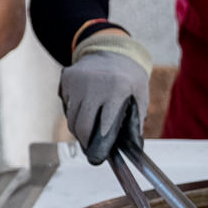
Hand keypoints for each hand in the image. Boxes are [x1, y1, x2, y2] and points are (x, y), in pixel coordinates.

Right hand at [60, 34, 151, 164]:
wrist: (113, 50)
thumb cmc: (130, 78)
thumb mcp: (140, 97)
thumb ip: (136, 122)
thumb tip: (134, 149)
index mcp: (116, 89)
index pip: (103, 126)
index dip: (99, 145)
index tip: (98, 157)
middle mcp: (93, 84)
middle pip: (82, 126)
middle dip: (86, 142)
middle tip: (92, 149)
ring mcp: (77, 80)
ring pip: (72, 118)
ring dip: (80, 129)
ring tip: (90, 131)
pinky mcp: (66, 78)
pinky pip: (67, 106)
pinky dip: (74, 114)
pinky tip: (86, 110)